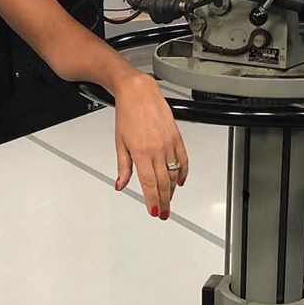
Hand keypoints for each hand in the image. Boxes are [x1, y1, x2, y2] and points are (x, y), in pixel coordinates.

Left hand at [113, 72, 188, 218]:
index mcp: (140, 152)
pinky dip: (183, 173)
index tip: (154, 211)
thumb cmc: (127, 114)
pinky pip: (184, 159)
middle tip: (164, 212)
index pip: (149, 184)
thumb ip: (123, 167)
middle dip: (164, 201)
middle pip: (163, 183)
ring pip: (173, 174)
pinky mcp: (177, 137)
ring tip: (169, 200)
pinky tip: (180, 182)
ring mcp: (168, 143)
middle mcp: (156, 149)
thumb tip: (120, 184)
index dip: (153, 200)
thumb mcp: (119, 143)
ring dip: (172, 190)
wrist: (138, 92)